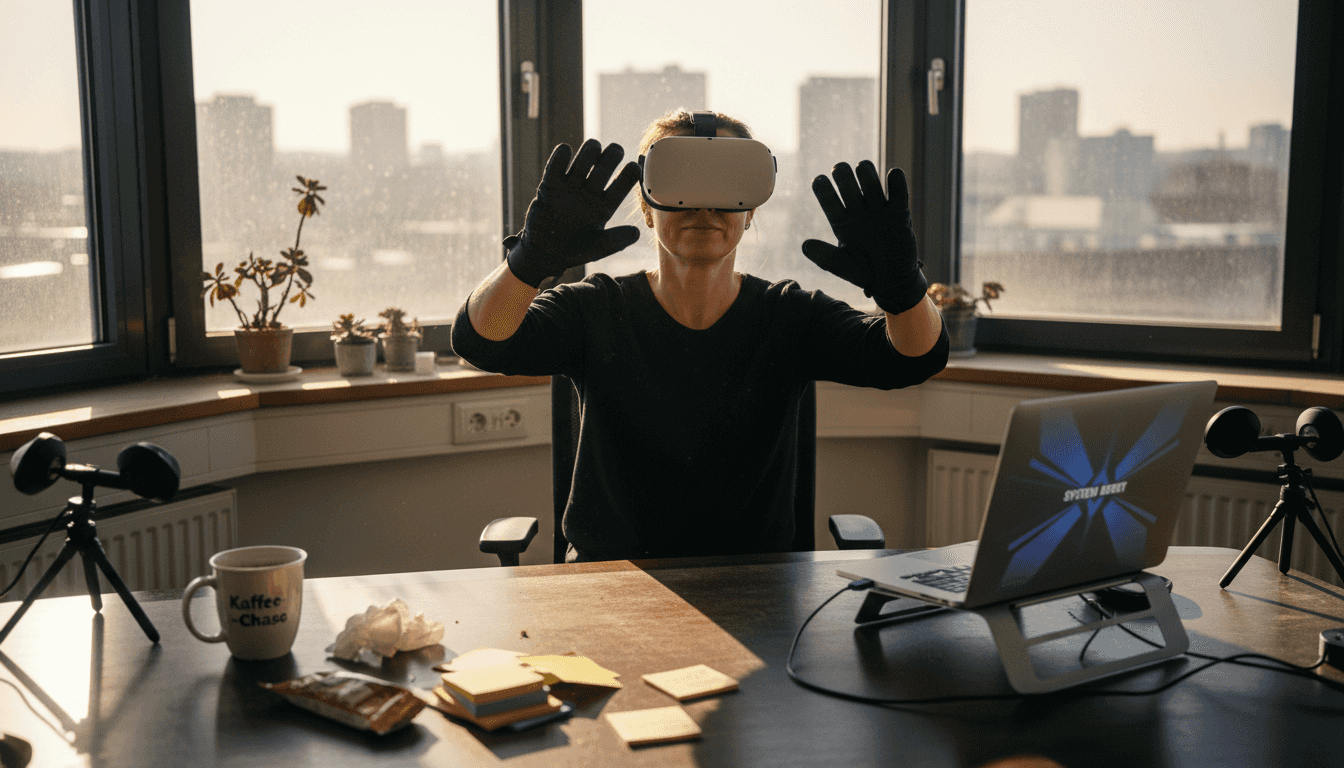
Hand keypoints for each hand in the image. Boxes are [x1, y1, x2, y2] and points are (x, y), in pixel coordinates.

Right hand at [506, 139, 641, 287]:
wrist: (543, 253)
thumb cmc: (573, 252)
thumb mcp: (597, 248)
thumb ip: (616, 240)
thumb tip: (637, 232)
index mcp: (604, 206)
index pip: (621, 186)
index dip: (629, 175)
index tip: (634, 167)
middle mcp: (590, 193)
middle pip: (605, 166)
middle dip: (612, 156)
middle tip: (616, 151)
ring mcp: (570, 187)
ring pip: (584, 160)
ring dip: (590, 151)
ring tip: (593, 148)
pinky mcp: (551, 185)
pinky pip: (556, 165)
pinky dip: (561, 155)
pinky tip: (566, 151)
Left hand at [801, 161, 927, 314]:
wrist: (893, 280)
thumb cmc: (864, 273)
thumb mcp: (844, 267)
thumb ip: (826, 257)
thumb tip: (805, 246)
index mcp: (840, 221)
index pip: (826, 197)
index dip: (822, 187)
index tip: (819, 181)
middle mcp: (857, 211)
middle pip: (846, 181)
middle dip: (842, 174)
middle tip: (842, 174)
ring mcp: (878, 209)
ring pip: (869, 178)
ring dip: (865, 171)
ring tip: (864, 172)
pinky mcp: (900, 211)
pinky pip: (898, 188)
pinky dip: (896, 180)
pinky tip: (893, 178)